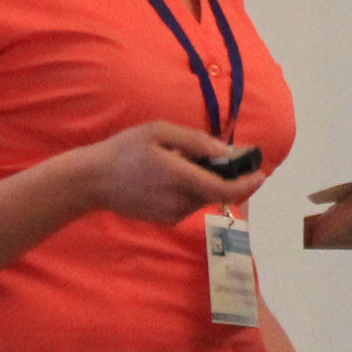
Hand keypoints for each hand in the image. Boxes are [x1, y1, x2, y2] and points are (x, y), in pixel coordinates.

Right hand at [85, 121, 266, 223]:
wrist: (91, 181)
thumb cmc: (124, 150)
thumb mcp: (159, 131)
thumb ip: (196, 142)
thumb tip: (226, 153)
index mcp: (180, 178)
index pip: (225, 190)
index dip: (248, 184)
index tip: (260, 173)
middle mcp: (180, 202)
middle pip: (217, 192)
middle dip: (227, 177)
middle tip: (225, 158)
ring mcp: (172, 215)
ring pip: (204, 198)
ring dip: (207, 182)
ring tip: (187, 163)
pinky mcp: (165, 220)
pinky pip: (189, 204)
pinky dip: (192, 190)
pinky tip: (173, 177)